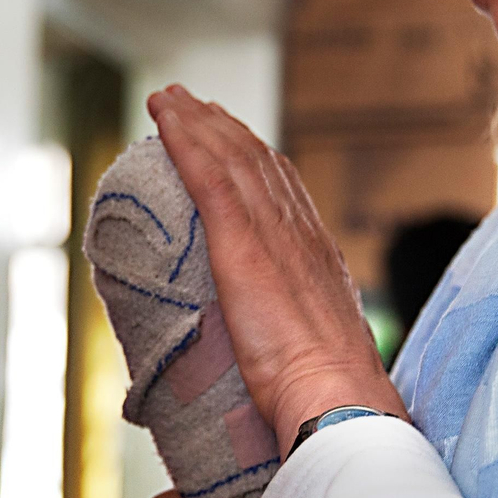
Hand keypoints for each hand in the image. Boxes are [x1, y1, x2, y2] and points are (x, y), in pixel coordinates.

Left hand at [148, 87, 407, 447]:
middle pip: (254, 160)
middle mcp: (297, 231)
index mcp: (316, 254)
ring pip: (229, 158)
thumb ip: (293, 344)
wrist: (333, 395)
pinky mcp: (242, 243)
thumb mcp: (315, 356)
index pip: (282, 187)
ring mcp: (270, 233)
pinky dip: (185, 140)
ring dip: (195, 122)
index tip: (229, 137)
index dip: (252, 156)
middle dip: (220, 127)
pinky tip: (164, 118)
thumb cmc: (324, 396)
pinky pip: (208, 176)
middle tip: (189, 104)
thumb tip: (270, 367)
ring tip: (168, 100)